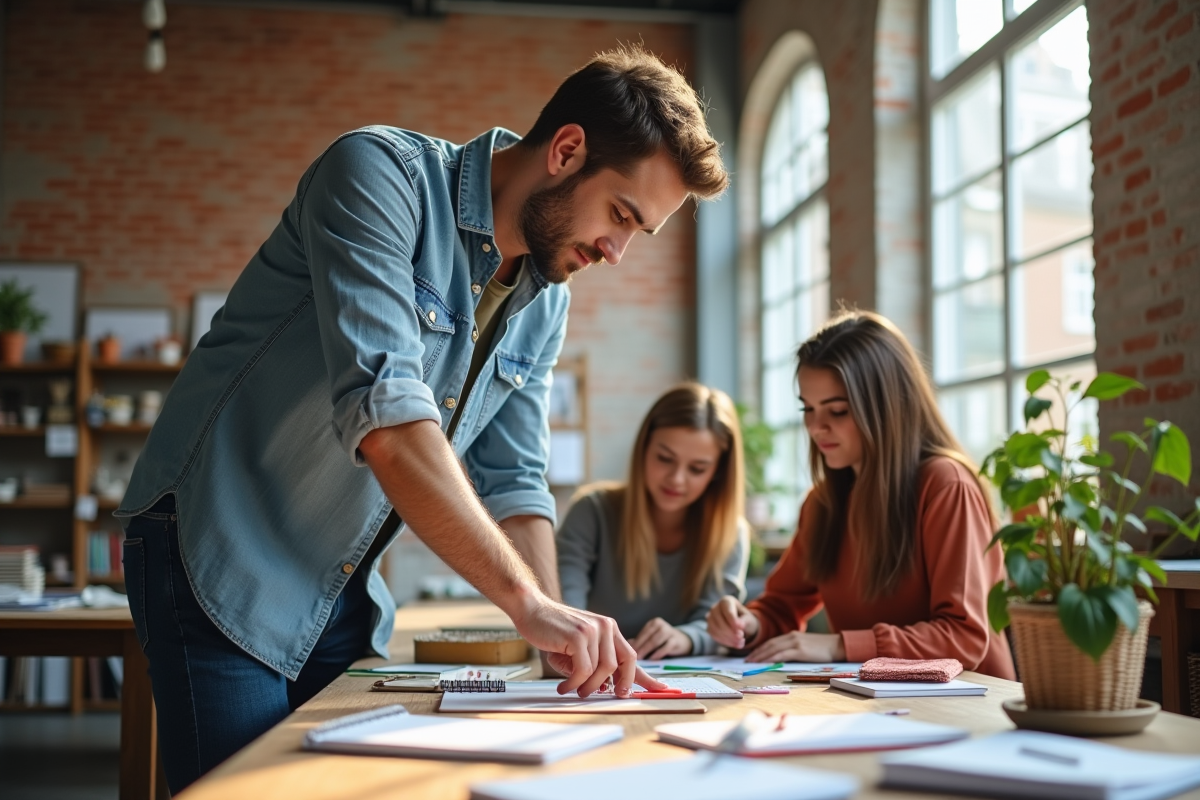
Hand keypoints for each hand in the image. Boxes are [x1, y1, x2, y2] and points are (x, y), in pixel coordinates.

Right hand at [509, 591, 667, 696]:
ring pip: (602, 671)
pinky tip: (563, 686)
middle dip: (618, 686)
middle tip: (606, 696)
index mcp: (609, 629)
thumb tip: (607, 687)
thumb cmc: (552, 630)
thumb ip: (594, 663)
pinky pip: (584, 670)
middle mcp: (606, 627)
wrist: (531, 609)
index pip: (631, 656)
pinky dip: (574, 683)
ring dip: (588, 687)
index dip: (646, 676)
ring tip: (574, 690)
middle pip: (623, 665)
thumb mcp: (579, 646)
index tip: (662, 689)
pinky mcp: (579, 636)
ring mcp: (593, 630)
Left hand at [630, 617, 692, 659]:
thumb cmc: (663, 640)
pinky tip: (652, 659)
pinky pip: (666, 647)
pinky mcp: (676, 640)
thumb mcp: (652, 638)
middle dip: (639, 647)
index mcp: (653, 623)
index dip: (635, 642)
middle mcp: (661, 625)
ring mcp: (669, 631)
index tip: (627, 651)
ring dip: (646, 650)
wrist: (683, 640)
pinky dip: (658, 653)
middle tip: (632, 656)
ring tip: (640, 658)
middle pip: (648, 637)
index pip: (642, 633)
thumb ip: (640, 641)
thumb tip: (626, 645)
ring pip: (655, 641)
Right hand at [706, 596, 760, 649]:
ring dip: (729, 638)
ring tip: (740, 643)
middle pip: (720, 620)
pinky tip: (735, 643)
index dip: (733, 621)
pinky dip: (725, 641)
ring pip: (716, 629)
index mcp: (726, 601)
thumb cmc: (744, 619)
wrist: (739, 626)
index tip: (741, 630)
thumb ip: (745, 621)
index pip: (727, 611)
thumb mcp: (748, 618)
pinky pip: (714, 635)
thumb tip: (740, 625)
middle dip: (731, 632)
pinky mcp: (709, 628)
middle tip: (742, 639)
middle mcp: (715, 607)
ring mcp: (710, 618)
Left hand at [745, 631, 845, 662]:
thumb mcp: (805, 646)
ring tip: (752, 662)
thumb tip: (781, 658)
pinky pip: (783, 654)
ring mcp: (796, 642)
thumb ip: (793, 649)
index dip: (760, 648)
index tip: (751, 655)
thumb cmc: (823, 648)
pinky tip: (766, 662)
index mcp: (791, 635)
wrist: (837, 645)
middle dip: (757, 652)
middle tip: (747, 660)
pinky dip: (772, 658)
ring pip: (773, 649)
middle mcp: (791, 636)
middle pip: (769, 644)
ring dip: (761, 656)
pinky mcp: (800, 650)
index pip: (771, 642)